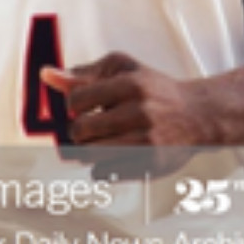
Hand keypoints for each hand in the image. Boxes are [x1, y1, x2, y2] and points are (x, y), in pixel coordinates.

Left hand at [41, 52, 204, 178]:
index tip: (85, 106)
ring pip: (90, 155)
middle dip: (78, 130)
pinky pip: (104, 174)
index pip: (76, 100)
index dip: (74, 104)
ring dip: (88, 149)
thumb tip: (46, 74)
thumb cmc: (154, 88)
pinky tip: (114, 153)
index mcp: (130, 84)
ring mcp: (145, 141)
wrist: (197, 115)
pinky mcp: (149, 165)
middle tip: (89, 126)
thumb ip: (85, 73)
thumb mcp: (123, 70)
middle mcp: (139, 112)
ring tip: (100, 139)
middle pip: (80, 131)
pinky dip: (101, 165)